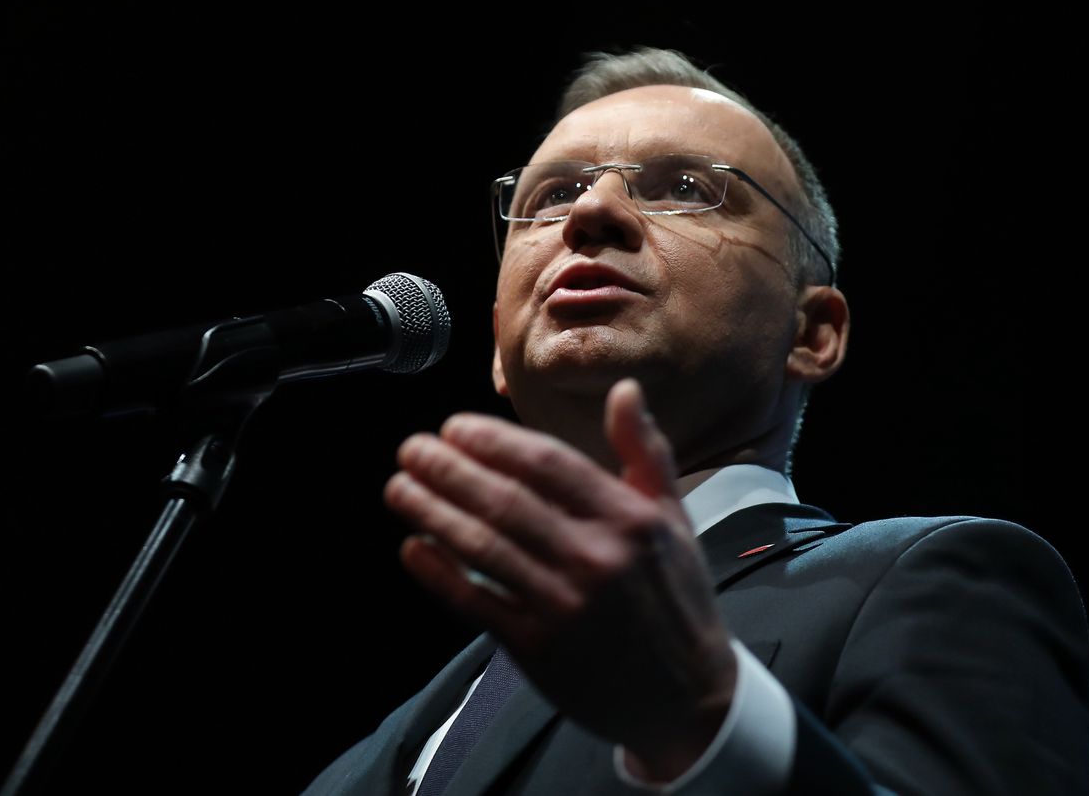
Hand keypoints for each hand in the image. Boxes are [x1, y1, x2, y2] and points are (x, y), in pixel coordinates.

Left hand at [384, 378, 737, 780]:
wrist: (688, 697)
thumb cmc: (675, 597)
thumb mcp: (672, 518)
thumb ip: (644, 450)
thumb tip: (624, 390)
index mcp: (629, 518)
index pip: (547, 463)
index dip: (493, 441)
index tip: (454, 427)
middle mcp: (596, 557)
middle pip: (505, 501)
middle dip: (449, 470)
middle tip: (412, 449)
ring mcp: (564, 604)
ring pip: (483, 547)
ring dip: (432, 512)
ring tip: (399, 488)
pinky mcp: (539, 648)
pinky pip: (477, 602)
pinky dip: (439, 573)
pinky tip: (412, 547)